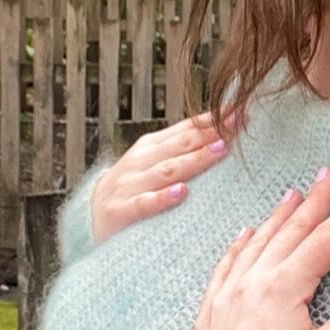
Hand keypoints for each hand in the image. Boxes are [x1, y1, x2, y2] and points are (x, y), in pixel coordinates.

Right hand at [91, 107, 244, 244]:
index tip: (241, 111)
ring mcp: (129, 185)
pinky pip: (144, 204)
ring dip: (195, 159)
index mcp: (151, 147)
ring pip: (167, 170)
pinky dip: (162, 198)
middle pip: (181, 145)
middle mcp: (140, 161)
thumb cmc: (132, 192)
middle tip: (238, 123)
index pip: (187, 129)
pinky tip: (182, 192)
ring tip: (220, 149)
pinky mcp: (120, 211)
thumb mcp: (154, 166)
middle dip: (212, 133)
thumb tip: (224, 136)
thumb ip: (182, 153)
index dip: (214, 120)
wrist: (88, 219)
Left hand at [190, 167, 329, 329]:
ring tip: (292, 195)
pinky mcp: (209, 317)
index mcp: (284, 289)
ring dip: (276, 218)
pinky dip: (238, 246)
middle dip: (312, 203)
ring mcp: (226, 298)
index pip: (323, 241)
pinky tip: (244, 235)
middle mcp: (251, 284)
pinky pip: (224, 268)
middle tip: (327, 174)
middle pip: (288, 233)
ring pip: (255, 245)